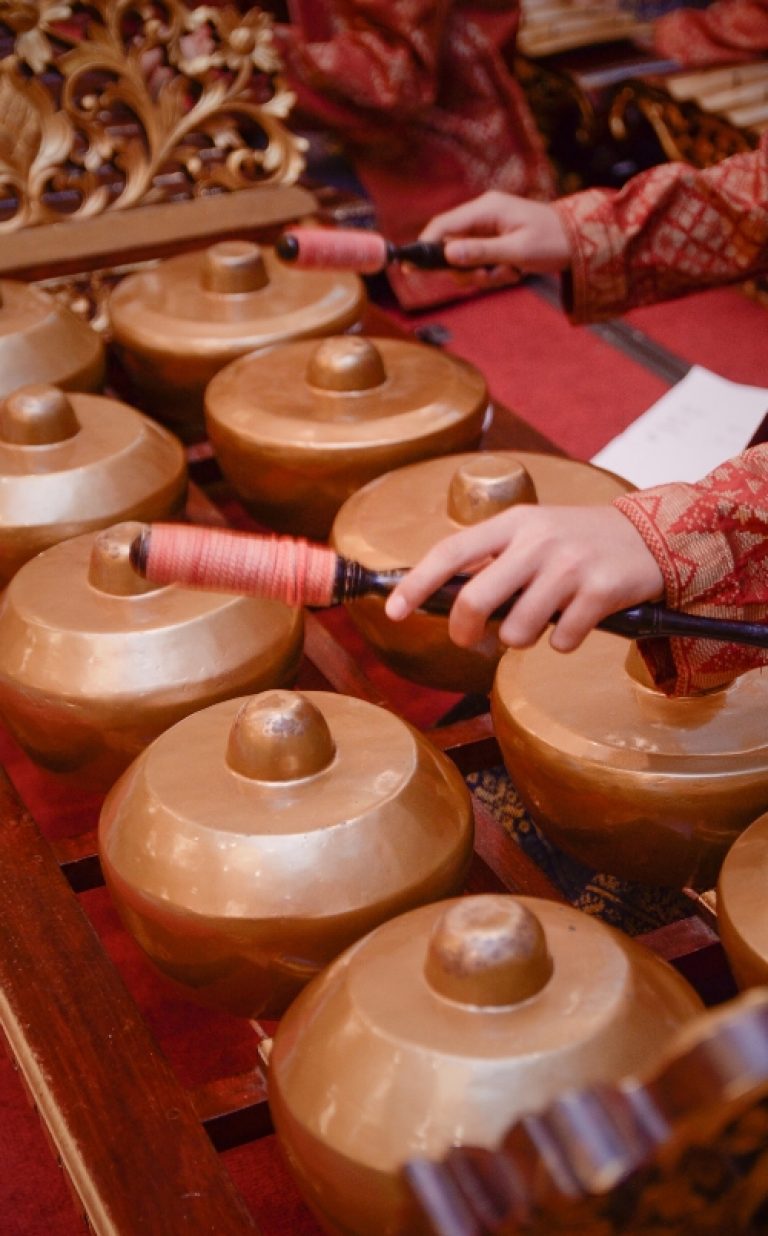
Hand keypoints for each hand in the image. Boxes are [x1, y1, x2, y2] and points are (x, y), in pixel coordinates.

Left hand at [384, 504, 664, 652]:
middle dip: (464, 629)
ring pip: (517, 630)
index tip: (393, 610)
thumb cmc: (580, 541)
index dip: (417, 583)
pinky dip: (563, 642)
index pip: (451, 551)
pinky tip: (576, 622)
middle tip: (469, 639)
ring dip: (522, 639)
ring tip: (540, 621)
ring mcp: (571, 566)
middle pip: (476, 599)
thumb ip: (493, 560)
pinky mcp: (602, 591)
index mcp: (514, 523)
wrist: (653, 537)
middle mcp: (539, 540)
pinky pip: (561, 640)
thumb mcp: (534, 534)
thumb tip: (441, 595)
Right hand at [420, 192, 571, 273]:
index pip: (443, 226)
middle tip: (488, 279)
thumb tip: (447, 255)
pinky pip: (481, 261)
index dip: (425, 247)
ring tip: (509, 274)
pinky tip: (513, 272)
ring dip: (482, 275)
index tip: (411, 267)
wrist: (581, 240)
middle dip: (465, 270)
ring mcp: (489, 228)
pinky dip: (493, 273)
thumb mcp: (516, 251)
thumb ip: (480, 253)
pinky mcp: (495, 240)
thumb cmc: (552, 241)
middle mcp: (483, 215)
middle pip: (451, 247)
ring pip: (465, 259)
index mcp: (485, 209)